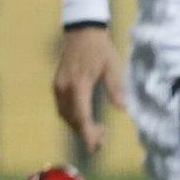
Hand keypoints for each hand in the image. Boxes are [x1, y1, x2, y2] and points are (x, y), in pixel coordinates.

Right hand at [52, 25, 122, 153]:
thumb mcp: (113, 66)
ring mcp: (58, 87)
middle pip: (72, 118)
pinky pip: (62, 108)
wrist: (82, 32)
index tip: (94, 147)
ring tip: (97, 131)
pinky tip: (85, 119)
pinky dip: (73, 117)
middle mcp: (65, 88)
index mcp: (79, 84)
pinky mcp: (57, 85)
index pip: (82, 115)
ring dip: (79, 126)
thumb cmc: (101, 49)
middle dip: (85, 132)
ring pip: (65, 115)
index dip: (87, 133)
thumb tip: (123, 109)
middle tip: (102, 141)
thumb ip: (116, 88)